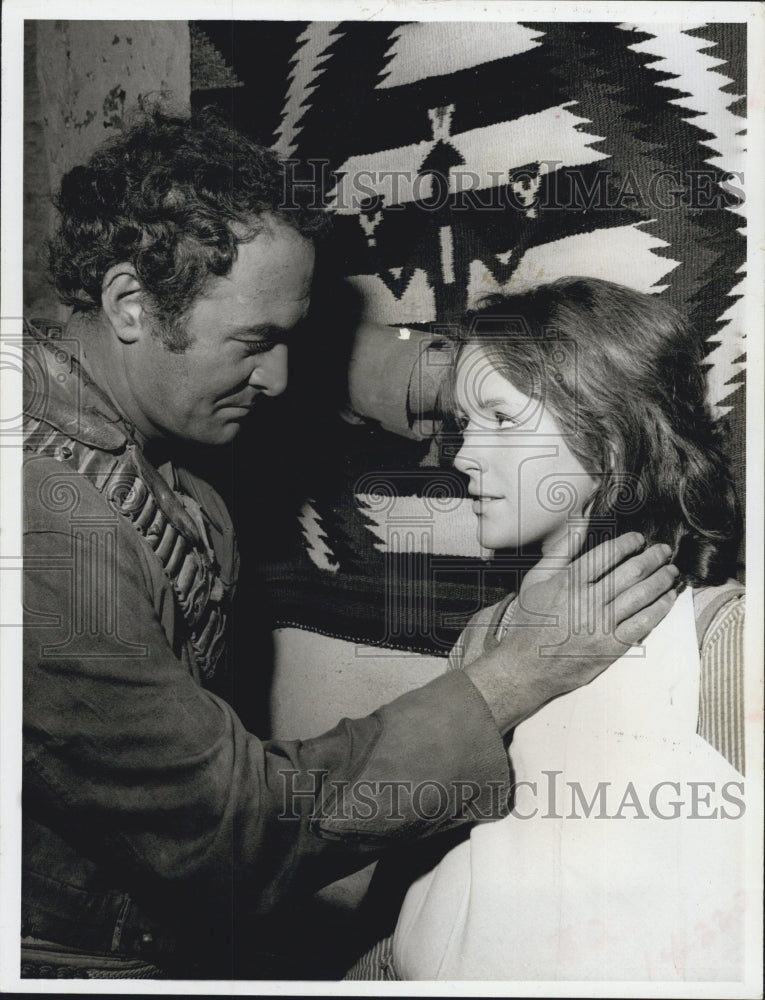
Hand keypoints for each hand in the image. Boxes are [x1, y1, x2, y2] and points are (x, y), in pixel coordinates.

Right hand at [464, 532, 677, 732]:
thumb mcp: (536, 579)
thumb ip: (561, 550)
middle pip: (632, 572)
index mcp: (568, 581)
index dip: (628, 543)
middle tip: (663, 551)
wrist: (527, 665)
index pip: (608, 553)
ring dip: (662, 580)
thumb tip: (581, 523)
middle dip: (653, 557)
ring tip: (671, 572)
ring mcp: (601, 625)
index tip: (638, 539)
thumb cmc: (531, 620)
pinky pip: (644, 623)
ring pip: (642, 595)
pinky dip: (660, 608)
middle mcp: (587, 600)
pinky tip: (667, 598)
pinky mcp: (612, 647)